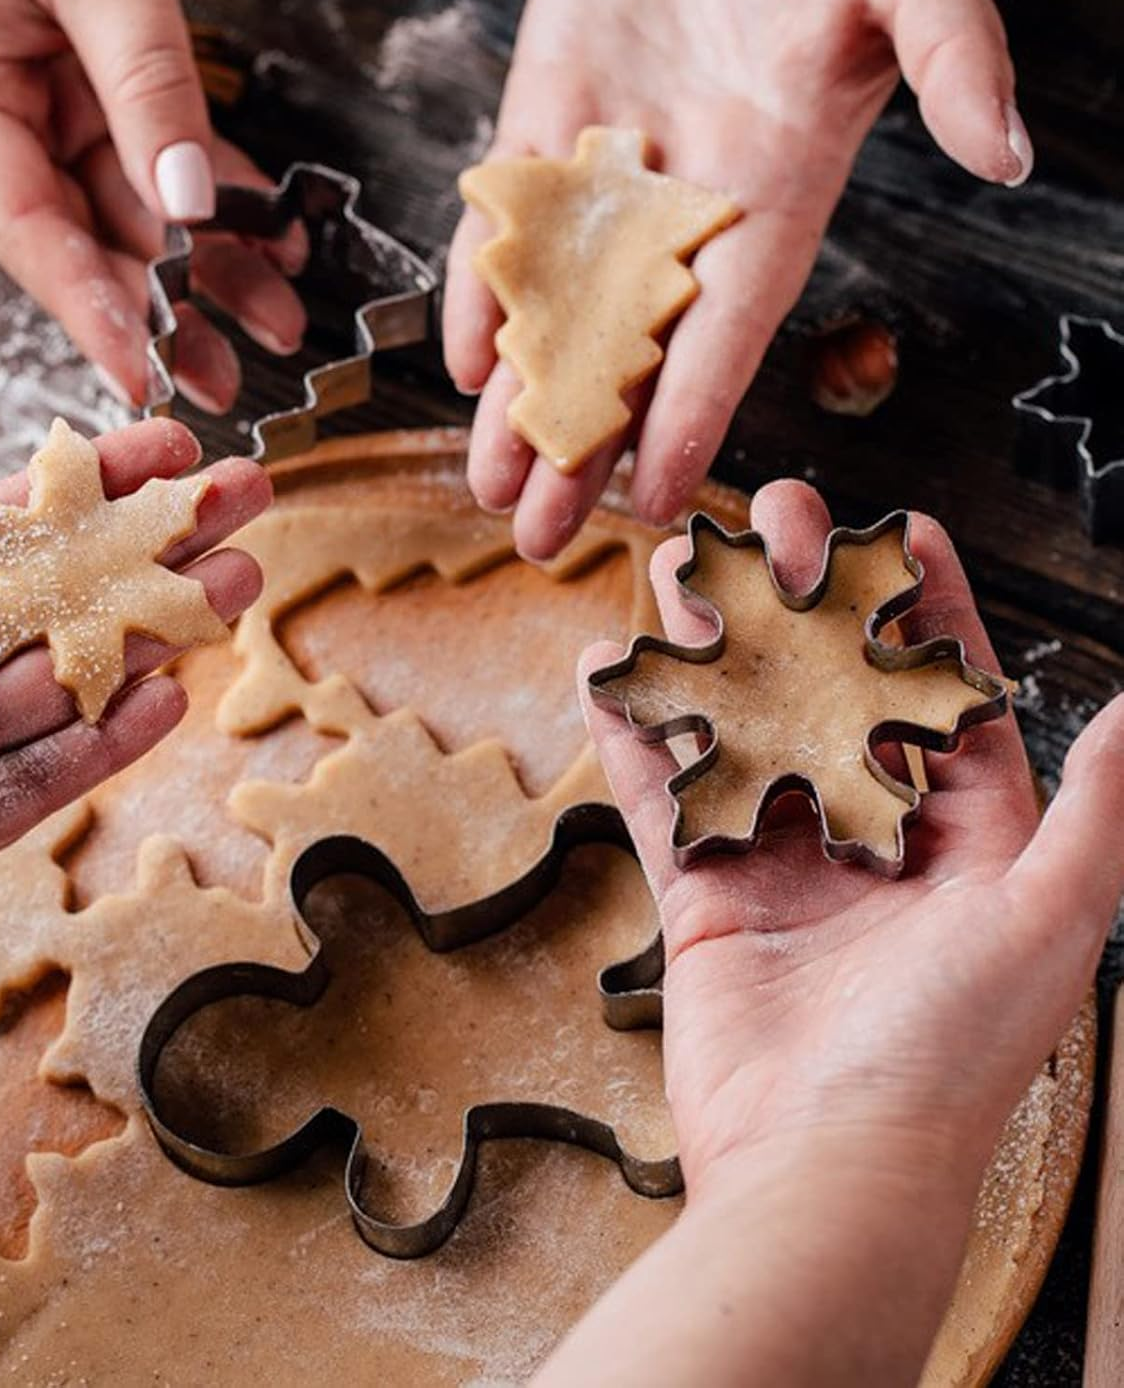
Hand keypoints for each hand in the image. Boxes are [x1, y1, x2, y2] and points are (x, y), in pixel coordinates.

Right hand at [0, 0, 306, 412]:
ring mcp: (43, 98)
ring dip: (210, 265)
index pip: (26, 228)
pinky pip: (160, 157)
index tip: (149, 377)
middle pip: (83, 236)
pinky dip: (216, 194)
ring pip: (133, 209)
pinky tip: (273, 238)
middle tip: (233, 379)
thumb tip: (190, 213)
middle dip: (168, 308)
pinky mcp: (95, 82)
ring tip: (282, 322)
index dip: (93, 310)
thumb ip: (150, 95)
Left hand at [0, 371, 269, 1045]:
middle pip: (59, 599)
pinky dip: (102, 742)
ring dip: (154, 631)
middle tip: (245, 496)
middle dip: (152, 544)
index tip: (159, 450)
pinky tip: (170, 694)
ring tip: (241, 578)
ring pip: (68, 683)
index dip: (80, 488)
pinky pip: (36, 783)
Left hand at [447, 0, 1028, 556]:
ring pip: (552, 314)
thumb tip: (1006, 150)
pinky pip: (502, 230)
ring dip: (517, 402)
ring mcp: (605, 181)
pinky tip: (463, 366)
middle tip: (538, 538)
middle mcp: (683, 216)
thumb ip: (954, 59)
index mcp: (772, 203)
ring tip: (487, 488)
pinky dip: (480, 294)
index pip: (727, 339)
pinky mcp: (541, 130)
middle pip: (626, 355)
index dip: (690, 422)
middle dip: (581, 448)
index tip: (657, 501)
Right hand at [546, 480, 1123, 1384]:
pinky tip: (605, 672)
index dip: (927, 605)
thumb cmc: (951, 1051)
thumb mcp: (1048, 917)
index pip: (946, 692)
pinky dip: (633, 733)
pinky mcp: (703, 891)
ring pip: (739, 722)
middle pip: (828, 687)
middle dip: (802, 596)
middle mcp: (870, 835)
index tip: (905, 524)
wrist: (825, 1164)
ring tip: (679, 567)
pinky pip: (661, 794)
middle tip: (771, 513)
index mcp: (965, 835)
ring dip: (711, 644)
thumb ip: (1094, 808)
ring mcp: (780, 858)